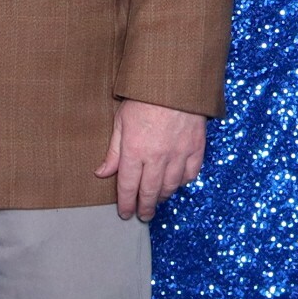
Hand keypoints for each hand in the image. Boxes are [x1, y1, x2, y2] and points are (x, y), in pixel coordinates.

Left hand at [95, 99, 206, 220]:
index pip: (128, 187)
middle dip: (145, 208)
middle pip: (150, 192)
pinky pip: (190, 175)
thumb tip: (102, 173)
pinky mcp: (196, 149)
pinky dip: (183, 182)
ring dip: (162, 197)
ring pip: (171, 187)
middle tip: (143, 216)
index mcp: (135, 151)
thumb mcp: (121, 121)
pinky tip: (176, 183)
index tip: (125, 214)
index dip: (126, 204)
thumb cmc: (143, 98)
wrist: (175, 82)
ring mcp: (179, 154)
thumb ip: (113, 151)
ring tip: (157, 201)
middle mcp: (157, 157)